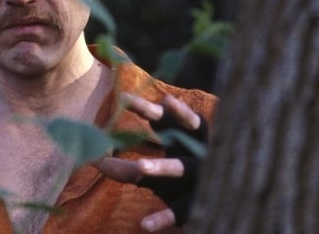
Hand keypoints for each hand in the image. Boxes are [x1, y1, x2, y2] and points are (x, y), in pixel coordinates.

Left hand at [98, 93, 206, 231]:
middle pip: (186, 130)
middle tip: (149, 109)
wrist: (221, 214)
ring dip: (163, 166)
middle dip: (172, 117)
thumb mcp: (156, 176)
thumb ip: (129, 170)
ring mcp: (200, 178)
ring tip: (141, 167)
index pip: (168, 118)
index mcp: (186, 142)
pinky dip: (163, 217)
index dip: (148, 108)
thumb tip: (96, 163)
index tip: (123, 98)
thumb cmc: (181, 188)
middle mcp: (196, 154)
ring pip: (183, 168)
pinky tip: (143, 225)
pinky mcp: (199, 205)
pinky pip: (181, 210)